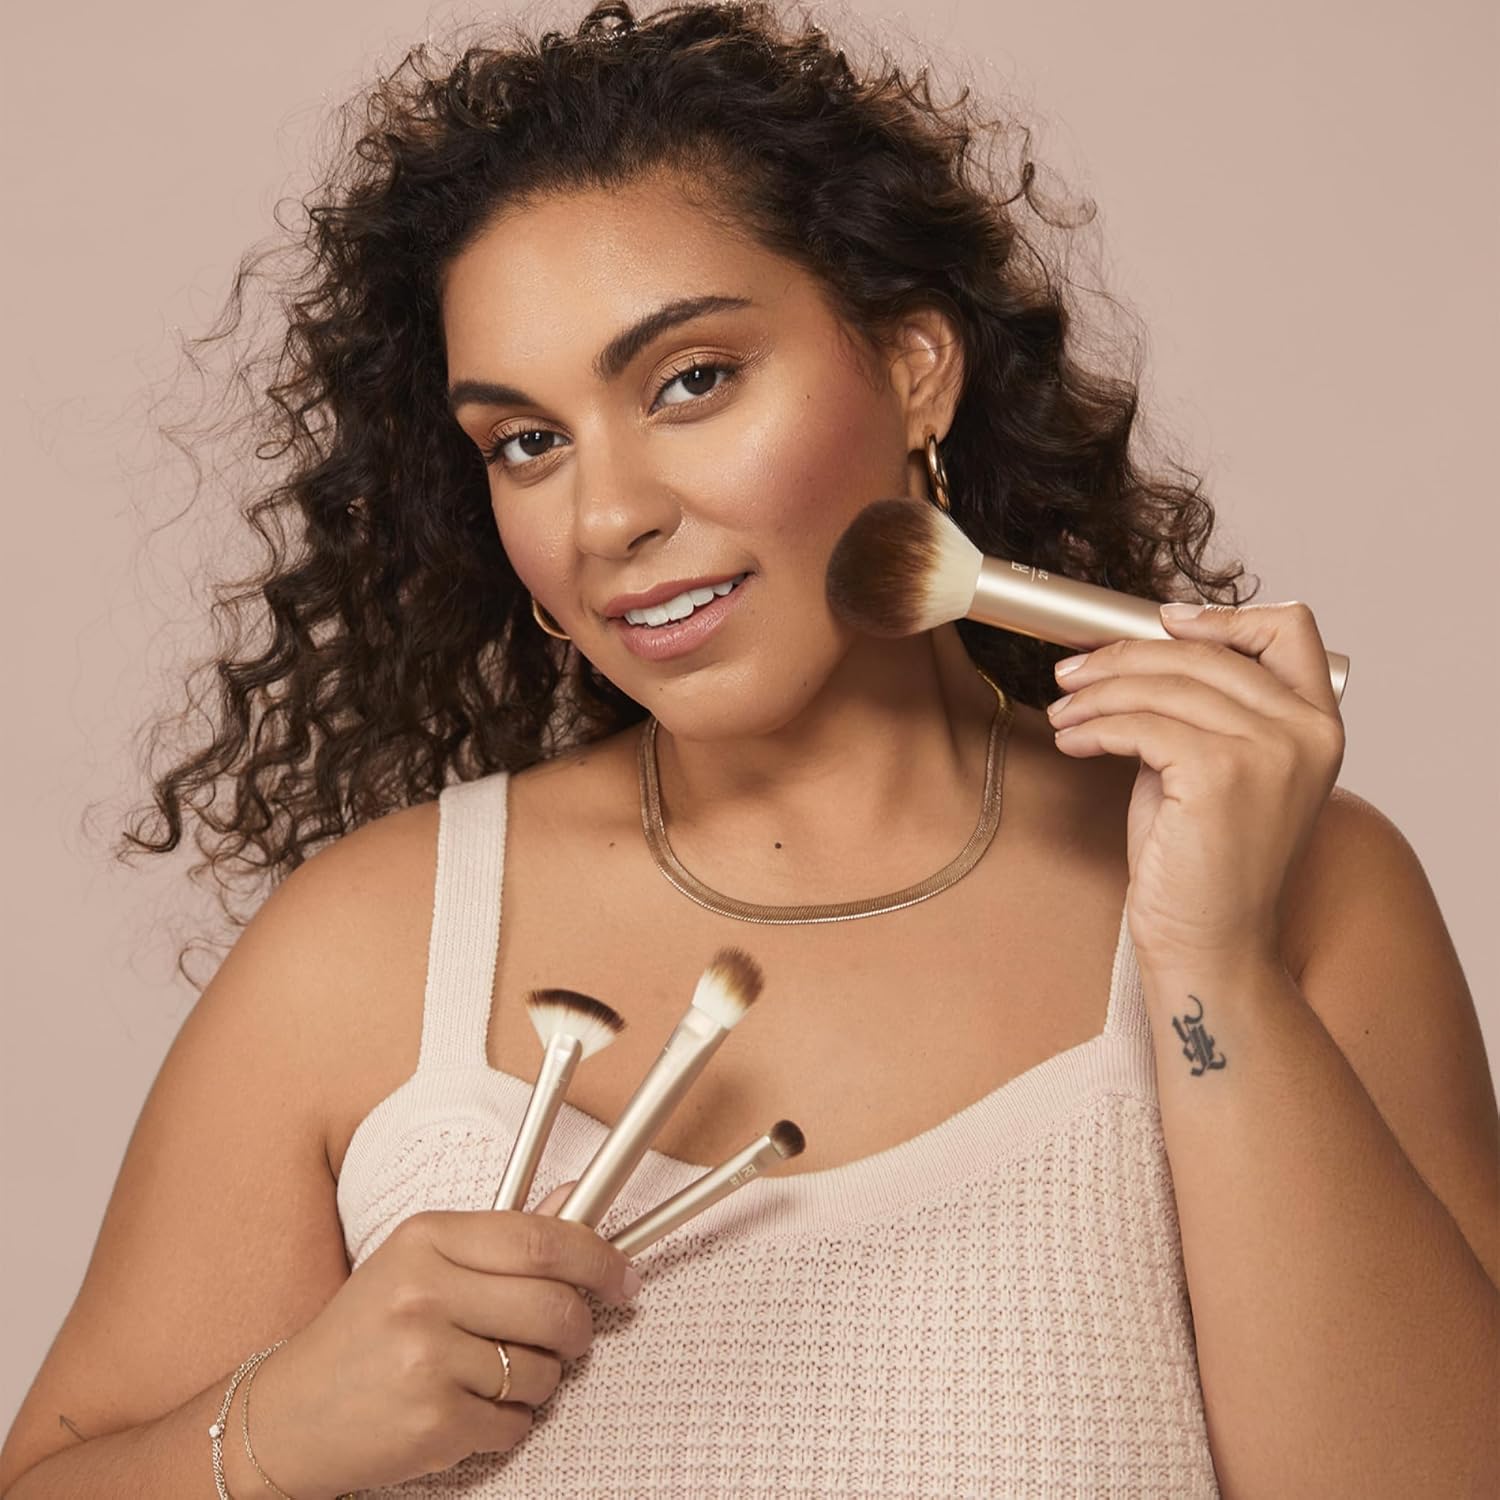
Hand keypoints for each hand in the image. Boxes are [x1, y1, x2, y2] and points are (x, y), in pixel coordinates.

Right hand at [240, 1180, 639, 1497]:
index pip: (540, 1240)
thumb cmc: (363, 1332)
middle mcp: (425, 1292)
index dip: (597, 1258)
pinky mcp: (430, 1422)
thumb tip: (576, 1201)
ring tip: (494, 1376)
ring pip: (541, 1371)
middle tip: (573, 1335)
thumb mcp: (422, 1264)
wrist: (285, 1416)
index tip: (623, 1275)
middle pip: (554, 1305)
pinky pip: (515, 1423)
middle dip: (579, 1327)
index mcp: (426, 1239)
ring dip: (538, 1381)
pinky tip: (469, 1411)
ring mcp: (427, 1359)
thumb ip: (503, 1237)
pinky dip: (509, 1424)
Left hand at [1045, 601, 1345, 974]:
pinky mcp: (1222, 774)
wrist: (1209, 942)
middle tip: (1070, 674)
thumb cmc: (1202, 862)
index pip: (1288, 629)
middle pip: (1203, 654)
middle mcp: (1306, 732)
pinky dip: (1095, 728)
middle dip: (1122, 657)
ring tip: (1062, 714)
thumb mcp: (1214, 768)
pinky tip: (1072, 742)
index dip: (1220, 616)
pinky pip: (1141, 725)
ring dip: (1097, 694)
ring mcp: (1270, 751)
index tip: (1159, 624)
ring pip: (1165, 685)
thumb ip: (1200, 711)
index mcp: (1317, 725)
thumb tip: (1135, 655)